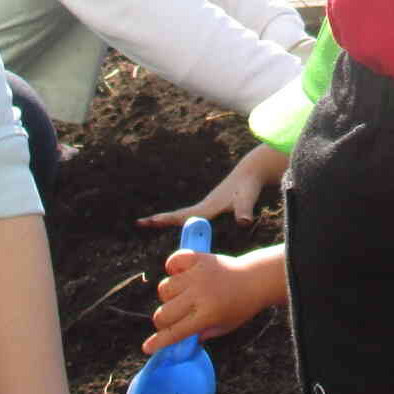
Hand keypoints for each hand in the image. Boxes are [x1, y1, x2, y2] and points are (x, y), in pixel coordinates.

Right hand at [137, 142, 288, 227]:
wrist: (253, 170)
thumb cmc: (249, 186)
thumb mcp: (247, 199)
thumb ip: (245, 210)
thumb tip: (244, 222)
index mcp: (207, 207)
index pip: (181, 216)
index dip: (164, 220)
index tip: (145, 221)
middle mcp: (205, 205)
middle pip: (179, 215)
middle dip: (160, 219)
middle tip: (140, 222)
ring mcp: (210, 205)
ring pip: (187, 215)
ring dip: (171, 219)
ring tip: (156, 222)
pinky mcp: (216, 205)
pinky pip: (197, 216)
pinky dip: (185, 219)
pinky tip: (185, 223)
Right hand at [143, 245, 288, 352]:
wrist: (257, 279)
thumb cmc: (241, 306)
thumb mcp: (224, 326)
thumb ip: (201, 334)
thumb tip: (178, 340)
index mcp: (206, 315)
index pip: (175, 333)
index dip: (158, 342)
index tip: (147, 347)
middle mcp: (199, 295)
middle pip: (163, 313)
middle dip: (162, 321)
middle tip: (171, 318)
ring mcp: (197, 275)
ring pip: (164, 288)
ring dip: (168, 295)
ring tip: (181, 295)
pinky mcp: (199, 258)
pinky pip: (174, 260)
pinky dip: (172, 266)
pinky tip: (180, 273)